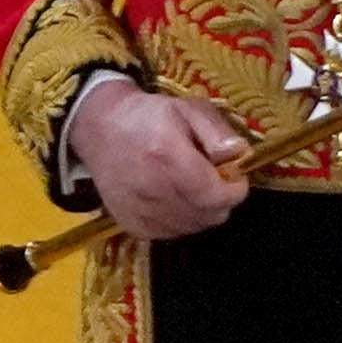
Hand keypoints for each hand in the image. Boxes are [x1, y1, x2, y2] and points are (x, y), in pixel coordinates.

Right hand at [63, 78, 251, 242]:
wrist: (102, 130)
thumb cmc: (150, 116)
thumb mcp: (188, 109)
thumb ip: (217, 132)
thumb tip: (239, 154)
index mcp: (167, 155)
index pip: (215, 195)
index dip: (234, 191)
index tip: (235, 177)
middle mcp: (152, 189)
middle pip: (208, 215)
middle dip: (221, 201)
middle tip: (215, 181)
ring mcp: (140, 211)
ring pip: (192, 227)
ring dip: (202, 212)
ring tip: (193, 187)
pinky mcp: (133, 225)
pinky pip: (171, 233)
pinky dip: (181, 220)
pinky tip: (175, 199)